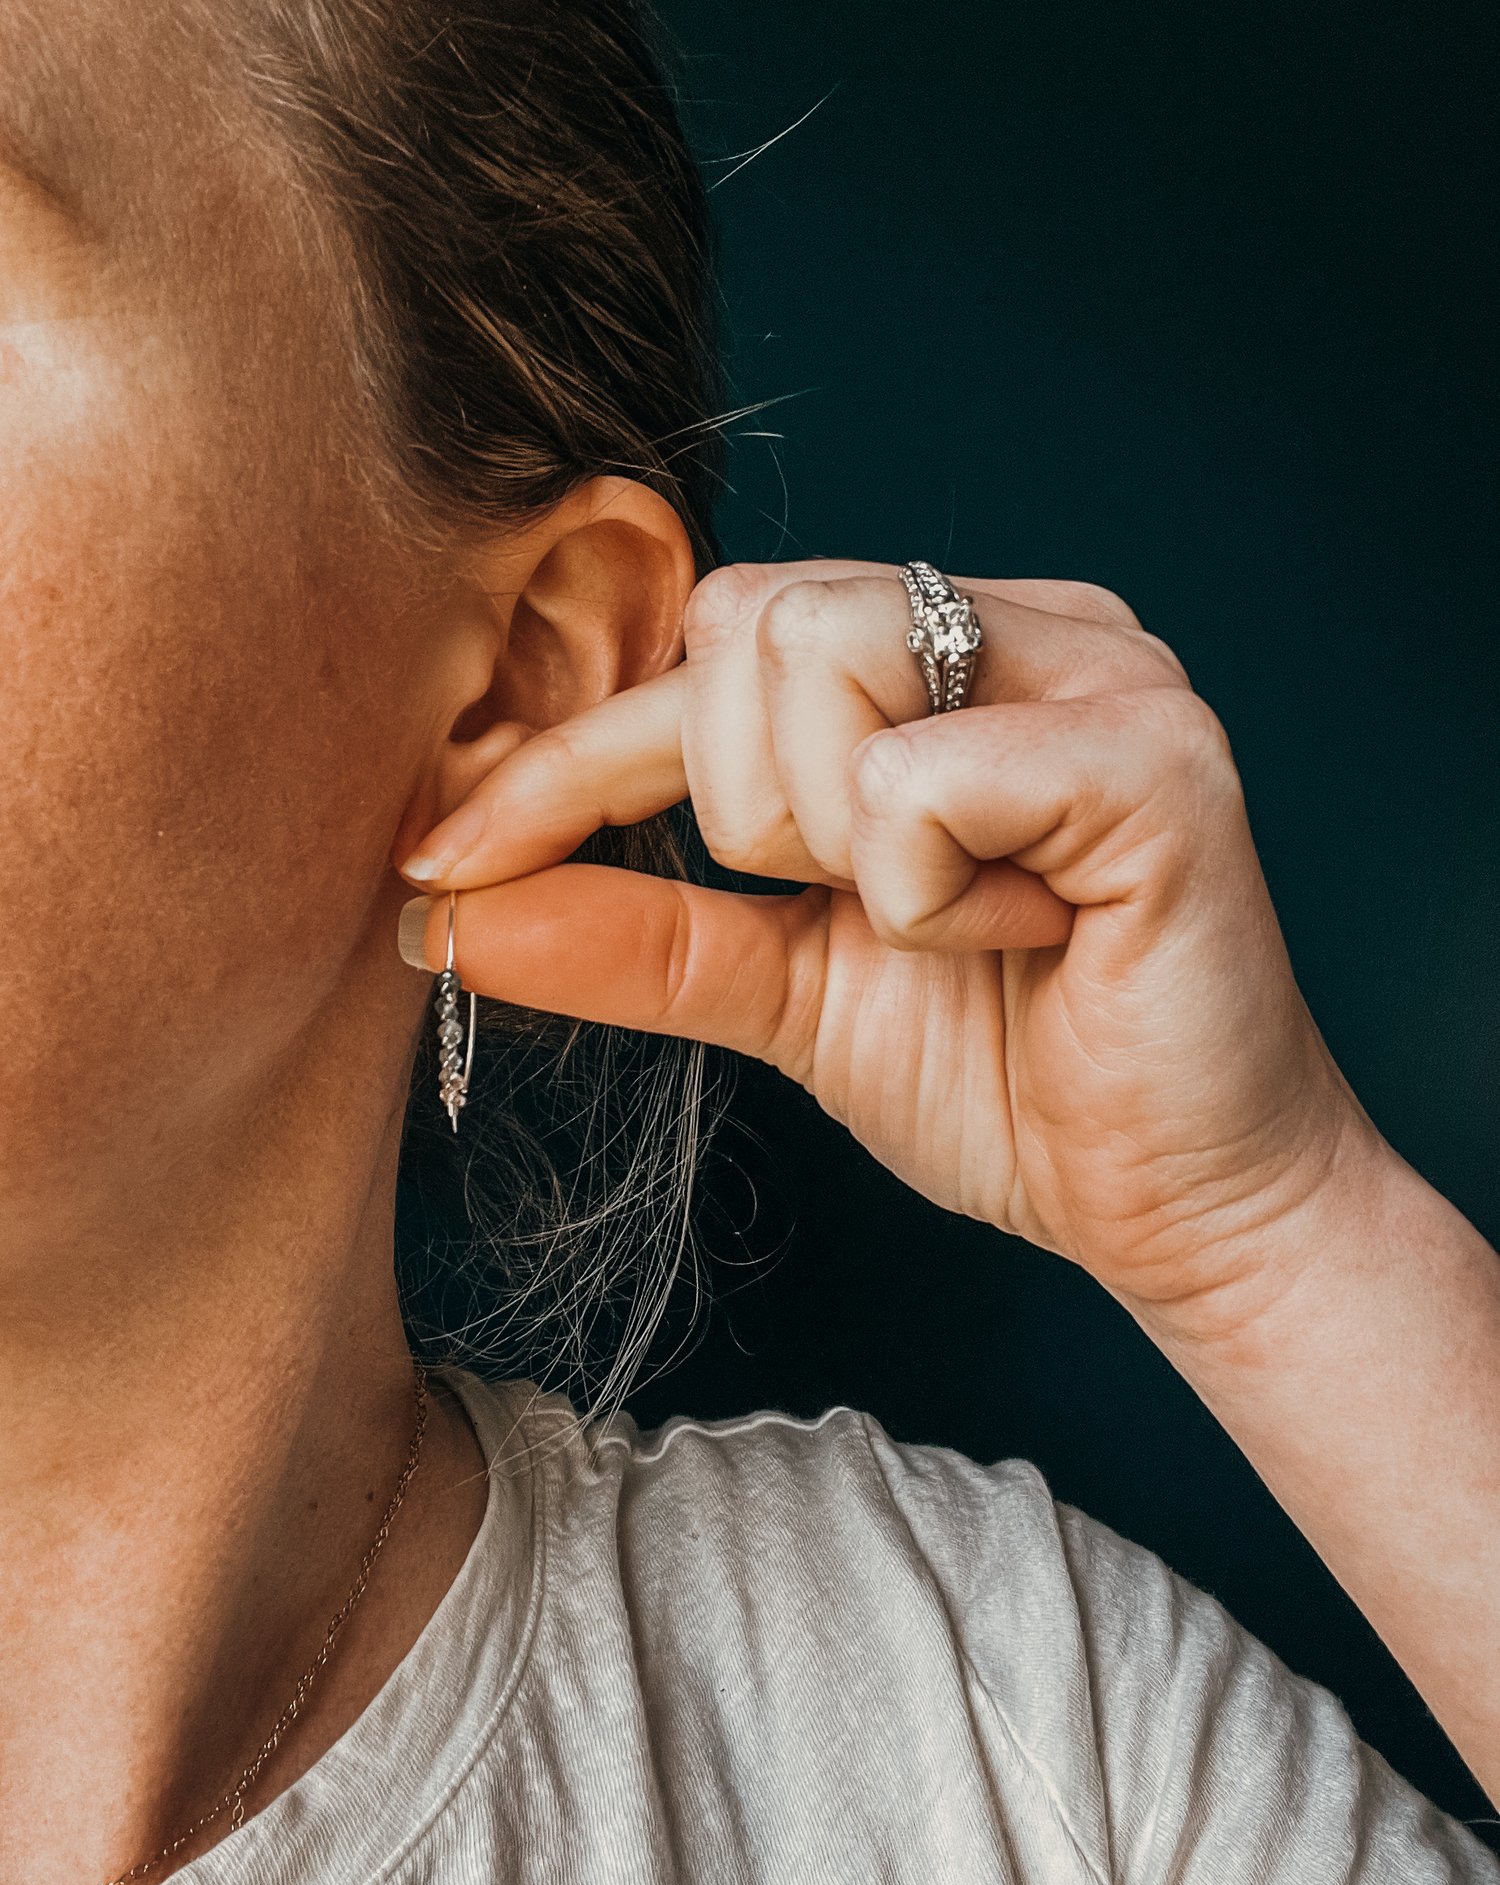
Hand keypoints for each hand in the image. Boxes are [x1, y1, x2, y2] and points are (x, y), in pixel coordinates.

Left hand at [394, 559, 1372, 1340]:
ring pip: (817, 653)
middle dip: (744, 809)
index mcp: (947, 659)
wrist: (1172, 1207)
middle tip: (863, 911)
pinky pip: (918, 779)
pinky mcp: (1156, 756)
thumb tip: (452, 913)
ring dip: (832, 842)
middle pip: (745, 617)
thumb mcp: (787, 993)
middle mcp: (1027, 625)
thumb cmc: (1006, 1080)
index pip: (707, 650)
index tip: (442, 862)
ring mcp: (1105, 670)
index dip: (565, 760)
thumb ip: (638, 934)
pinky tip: (1029, 935)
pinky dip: (926, 893)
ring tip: (956, 919)